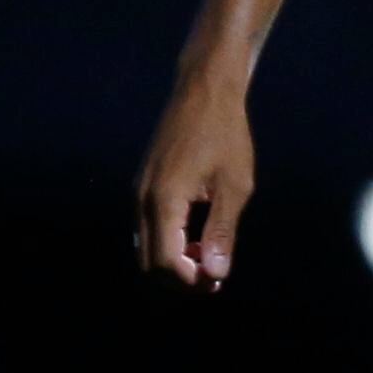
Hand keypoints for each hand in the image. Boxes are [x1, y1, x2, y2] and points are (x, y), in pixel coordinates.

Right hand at [138, 77, 255, 288]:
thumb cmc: (226, 134)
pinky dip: (167, 244)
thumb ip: (222, 231)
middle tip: (214, 277)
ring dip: (172, 262)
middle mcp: (141, 201)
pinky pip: (146, 229)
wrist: (203, 91)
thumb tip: (215, 274)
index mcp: (163, 201)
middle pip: (148, 262)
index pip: (164, 262)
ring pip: (144, 247)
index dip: (189, 280)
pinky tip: (195, 238)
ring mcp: (137, 193)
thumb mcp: (235, 184)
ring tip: (208, 259)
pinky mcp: (142, 186)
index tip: (217, 281)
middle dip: (179, 278)